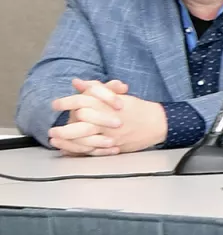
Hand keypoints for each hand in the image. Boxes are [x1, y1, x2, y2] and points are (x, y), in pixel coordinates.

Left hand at [48, 78, 166, 155]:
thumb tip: (77, 82)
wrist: (158, 123)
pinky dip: (80, 151)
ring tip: (55, 141)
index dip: (67, 102)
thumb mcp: (117, 94)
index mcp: (108, 105)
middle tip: (52, 131)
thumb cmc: (137, 108)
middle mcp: (108, 120)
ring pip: (86, 140)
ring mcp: (112, 134)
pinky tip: (68, 150)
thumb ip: (95, 89)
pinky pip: (94, 150)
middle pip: (82, 124)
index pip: (83, 101)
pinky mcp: (115, 146)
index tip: (55, 105)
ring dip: (68, 141)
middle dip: (65, 129)